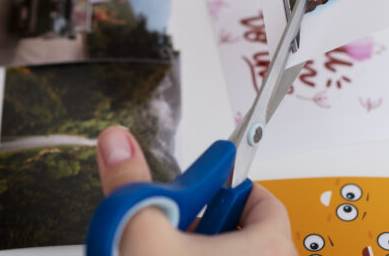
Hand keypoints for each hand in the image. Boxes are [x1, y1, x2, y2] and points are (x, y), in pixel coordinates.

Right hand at [96, 126, 295, 255]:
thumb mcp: (144, 233)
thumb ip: (132, 184)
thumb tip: (117, 143)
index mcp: (271, 246)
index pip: (259, 195)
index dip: (219, 186)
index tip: (196, 185)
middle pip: (240, 228)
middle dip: (200, 223)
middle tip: (173, 228)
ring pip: (226, 254)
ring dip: (192, 247)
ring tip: (162, 249)